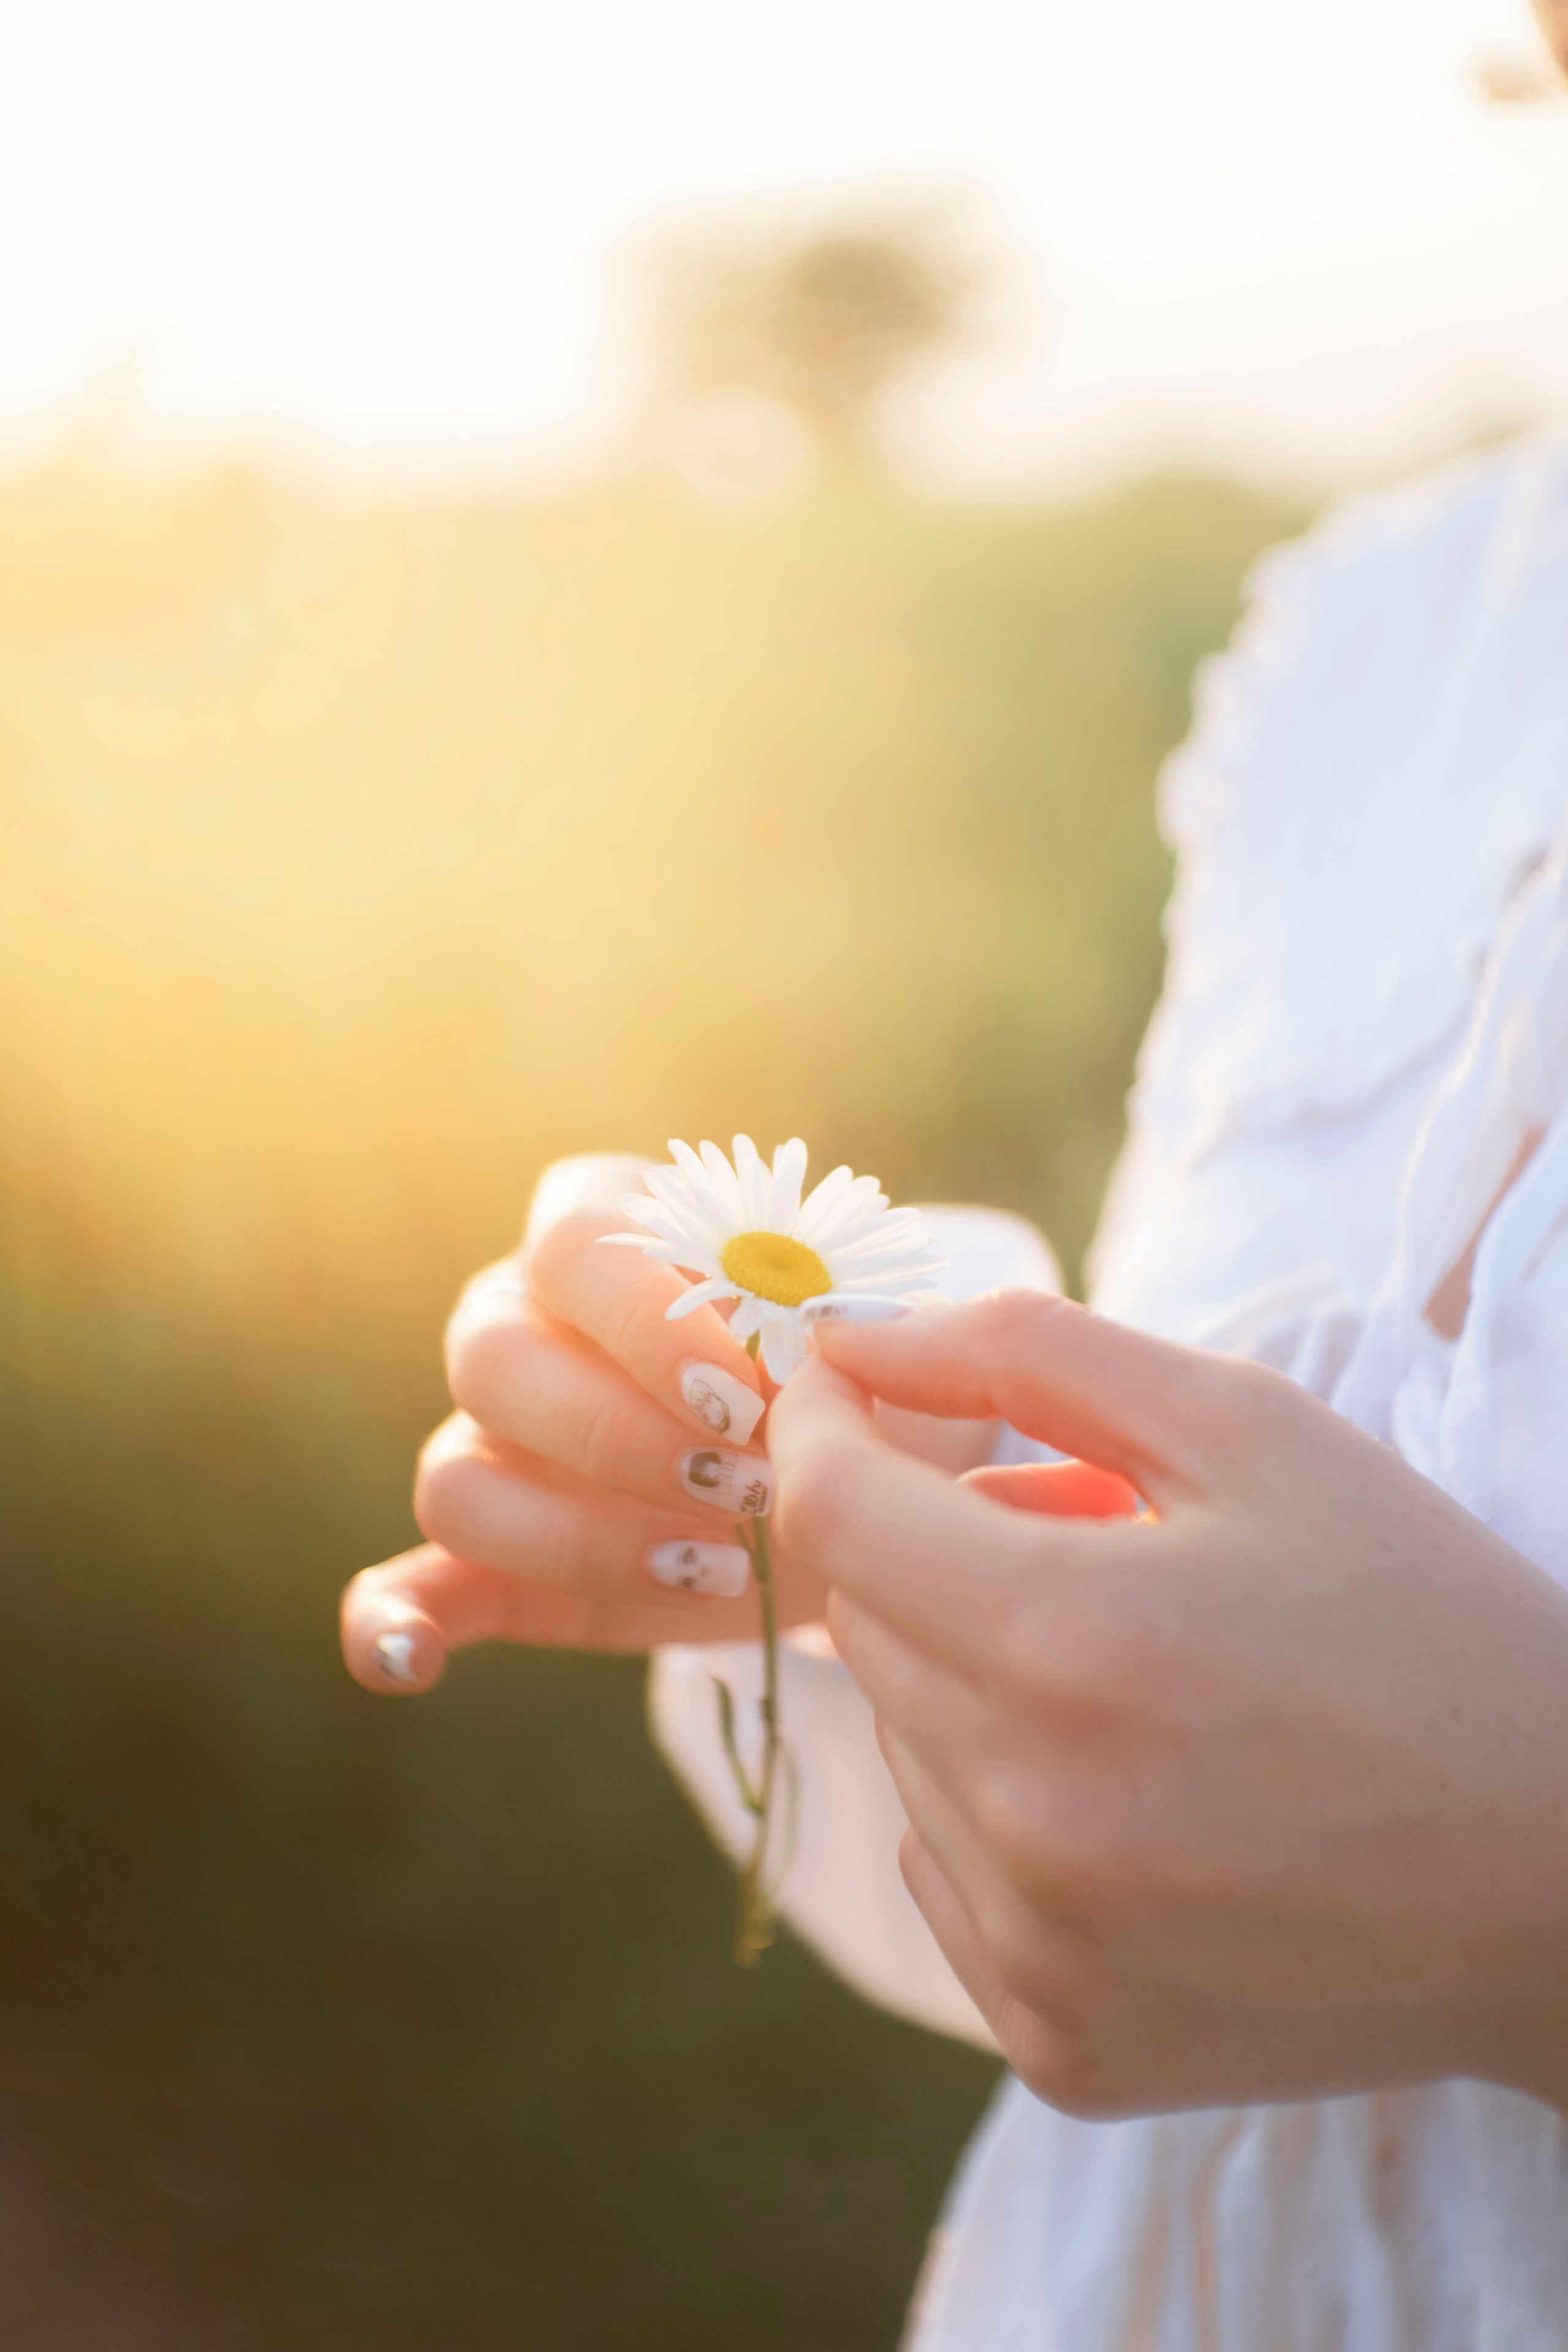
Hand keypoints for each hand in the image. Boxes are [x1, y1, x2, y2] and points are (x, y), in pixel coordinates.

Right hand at [341, 1156, 825, 1693]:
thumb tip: (798, 1363)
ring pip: (458, 1480)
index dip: (651, 1322)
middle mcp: (516, 1317)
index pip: (575, 1245)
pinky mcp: (493, 1561)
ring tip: (723, 1568)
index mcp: (597, 1228)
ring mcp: (488, 1442)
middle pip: (494, 1362)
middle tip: (749, 1488)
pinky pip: (407, 1584)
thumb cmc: (857, 1376)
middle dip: (624, 1439)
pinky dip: (392, 1625)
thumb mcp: (865, 1332)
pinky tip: (413, 1665)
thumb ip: (830, 1326)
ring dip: (583, 1540)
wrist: (863, 1476)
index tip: (752, 1392)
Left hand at [768, 1290, 1567, 2117]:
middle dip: (941, 1545)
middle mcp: (1033, 1815)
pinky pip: (943, 1873)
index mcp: (1075, 1641)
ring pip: (902, 1746)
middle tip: (1091, 1531)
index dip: (816, 1425)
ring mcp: (1041, 1951)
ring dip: (976, 1678)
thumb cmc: (1420, 1624)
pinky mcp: (1060, 2048)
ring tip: (1142, 1671)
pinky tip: (1141, 1798)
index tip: (844, 1390)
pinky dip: (1001, 1812)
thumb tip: (852, 1336)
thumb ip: (1033, 1354)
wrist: (1566, 1881)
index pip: (830, 1510)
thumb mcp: (1257, 1430)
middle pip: (864, 1622)